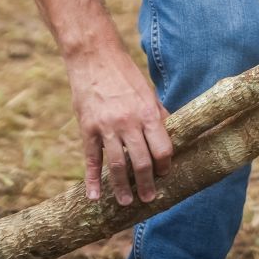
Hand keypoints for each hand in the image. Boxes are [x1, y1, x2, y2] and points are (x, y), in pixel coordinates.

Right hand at [64, 46, 172, 206]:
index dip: (165, 165)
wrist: (94, 56)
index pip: (162, 149)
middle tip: (149, 198)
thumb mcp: (148, 92)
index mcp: (148, 113)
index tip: (164, 174)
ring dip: (122, 188)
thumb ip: (158, 115)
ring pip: (117, 166)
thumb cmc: (125, 74)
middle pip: (141, 162)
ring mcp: (107, 126)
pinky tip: (94, 195)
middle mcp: (129, 122)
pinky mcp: (88, 127)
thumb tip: (170, 136)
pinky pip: (91, 159)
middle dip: (147, 184)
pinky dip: (92, 179)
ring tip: (126, 202)